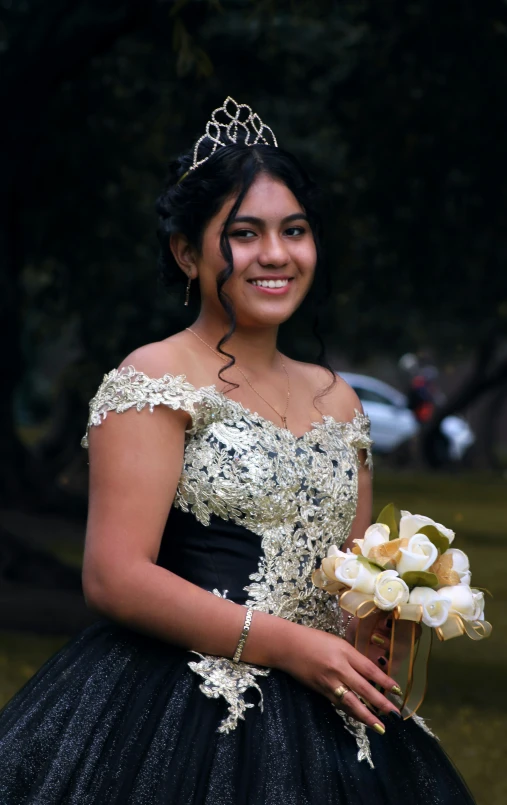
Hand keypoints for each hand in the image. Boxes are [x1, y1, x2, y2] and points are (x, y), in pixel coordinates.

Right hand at [276, 621, 401, 731]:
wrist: (289, 646)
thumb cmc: (315, 640)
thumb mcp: (338, 643)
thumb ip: (354, 657)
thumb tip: (371, 673)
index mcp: (345, 652)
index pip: (369, 669)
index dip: (385, 681)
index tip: (398, 691)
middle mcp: (339, 668)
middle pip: (364, 689)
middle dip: (380, 703)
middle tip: (394, 714)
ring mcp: (329, 682)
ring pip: (351, 702)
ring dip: (367, 716)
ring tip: (379, 726)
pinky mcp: (321, 691)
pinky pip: (339, 704)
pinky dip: (351, 712)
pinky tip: (360, 719)